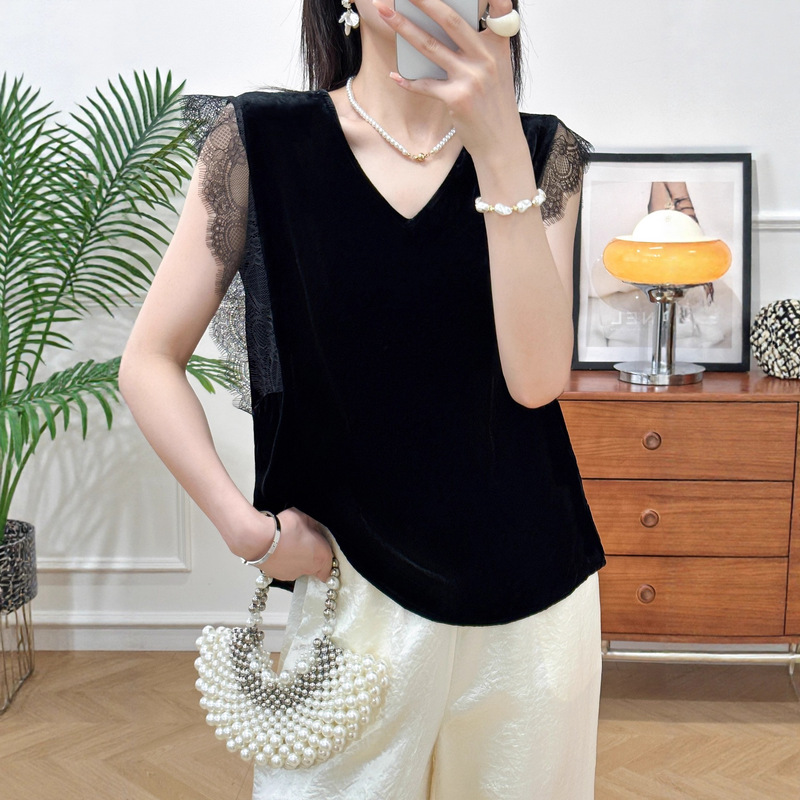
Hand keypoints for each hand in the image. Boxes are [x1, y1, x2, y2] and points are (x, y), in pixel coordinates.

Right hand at [238, 507, 333, 581]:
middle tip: (304, 543)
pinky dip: (282, 561)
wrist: (259, 539)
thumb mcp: (305, 517)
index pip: (330, 568)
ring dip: (295, 559)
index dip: (326, 559)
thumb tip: (314, 525)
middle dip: (310, 556)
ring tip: (287, 544)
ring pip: (298, 568)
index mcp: (321, 557)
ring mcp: (292, 574)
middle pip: (314, 567)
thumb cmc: (285, 528)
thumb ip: (313, 523)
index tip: (322, 551)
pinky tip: (277, 549)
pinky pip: (284, 568)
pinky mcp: (277, 576)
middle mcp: (308, 569)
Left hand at [373, 0, 521, 157]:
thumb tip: (439, 31)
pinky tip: (394, 75)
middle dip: (423, 0)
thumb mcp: (496, 71)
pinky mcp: (457, 99)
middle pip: (450, 20)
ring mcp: (471, 78)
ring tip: (385, 13)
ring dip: (403, 27)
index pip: (498, 7)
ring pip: (430, 46)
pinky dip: (408, 81)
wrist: (501, 143)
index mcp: (498, 46)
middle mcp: (486, 58)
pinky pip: (425, 85)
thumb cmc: (494, 106)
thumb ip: (477, 48)